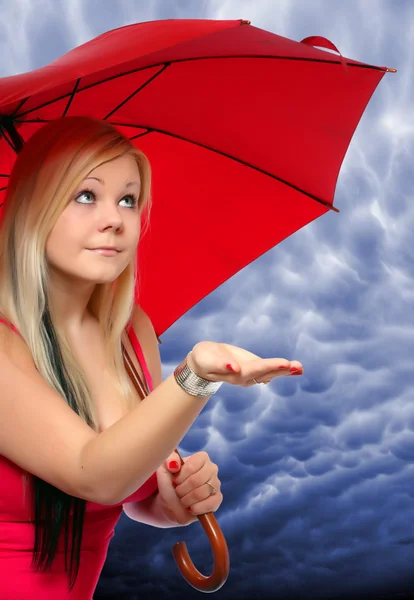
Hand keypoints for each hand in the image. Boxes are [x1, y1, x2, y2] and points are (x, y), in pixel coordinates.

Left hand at [155, 450, 221, 525]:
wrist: (170, 503)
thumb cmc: (169, 483)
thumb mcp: (164, 468)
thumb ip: (168, 460)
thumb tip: (175, 464)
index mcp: (201, 458)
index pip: (192, 466)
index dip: (181, 476)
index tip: (175, 481)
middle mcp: (212, 468)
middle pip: (197, 480)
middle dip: (183, 489)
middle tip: (178, 492)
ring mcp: (216, 484)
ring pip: (202, 493)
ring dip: (187, 499)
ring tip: (183, 500)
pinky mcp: (217, 499)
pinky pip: (211, 503)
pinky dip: (197, 508)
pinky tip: (191, 508)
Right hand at [187, 341, 303, 385]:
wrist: (202, 362)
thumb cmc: (204, 359)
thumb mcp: (208, 360)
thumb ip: (221, 364)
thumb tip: (235, 368)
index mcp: (236, 374)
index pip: (256, 370)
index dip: (270, 366)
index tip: (285, 363)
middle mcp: (246, 377)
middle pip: (267, 373)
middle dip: (283, 370)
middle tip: (298, 367)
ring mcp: (251, 374)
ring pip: (270, 372)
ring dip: (286, 370)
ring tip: (300, 367)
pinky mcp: (253, 368)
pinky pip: (269, 369)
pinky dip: (282, 368)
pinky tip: (294, 369)